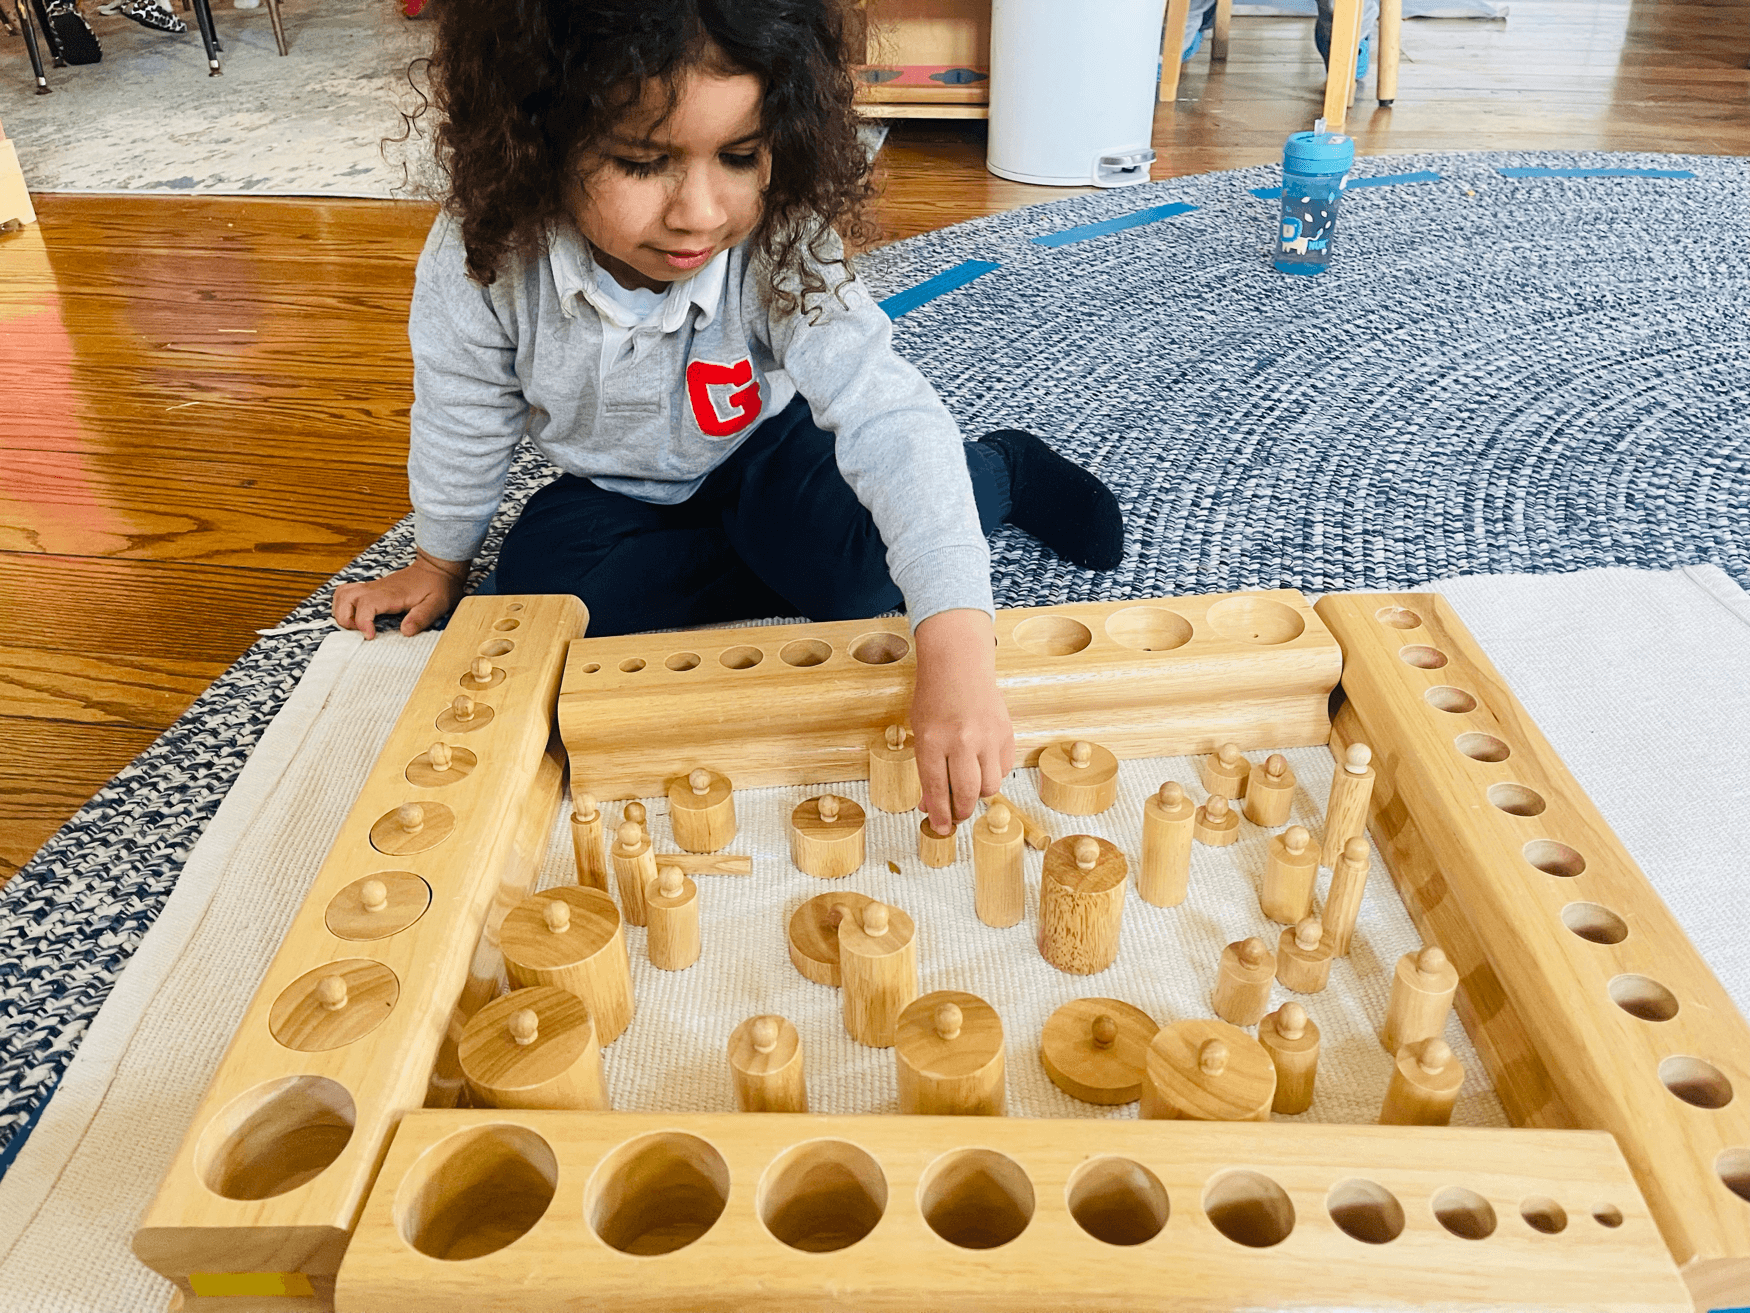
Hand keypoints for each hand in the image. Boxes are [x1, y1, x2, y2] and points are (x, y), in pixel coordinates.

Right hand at [332, 549, 467, 639]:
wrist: (437, 567)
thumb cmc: (438, 586)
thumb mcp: (437, 604)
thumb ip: (421, 617)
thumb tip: (404, 631)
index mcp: (390, 593)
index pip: (365, 605)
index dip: (362, 622)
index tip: (370, 636)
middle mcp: (377, 588)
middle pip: (344, 597)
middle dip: (345, 618)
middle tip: (361, 631)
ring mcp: (373, 587)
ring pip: (342, 593)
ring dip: (342, 611)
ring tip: (357, 625)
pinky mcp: (373, 589)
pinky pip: (349, 593)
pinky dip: (345, 605)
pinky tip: (358, 616)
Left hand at [909, 608, 1014, 833]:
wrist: (959, 665)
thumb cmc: (934, 698)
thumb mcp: (920, 732)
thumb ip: (926, 769)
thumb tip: (931, 805)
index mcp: (933, 741)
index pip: (937, 789)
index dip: (939, 814)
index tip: (941, 828)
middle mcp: (962, 740)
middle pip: (966, 794)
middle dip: (960, 812)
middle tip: (955, 815)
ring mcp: (987, 736)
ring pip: (990, 787)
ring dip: (978, 796)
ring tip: (968, 790)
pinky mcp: (1005, 733)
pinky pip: (1003, 769)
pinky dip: (992, 776)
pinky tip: (981, 769)